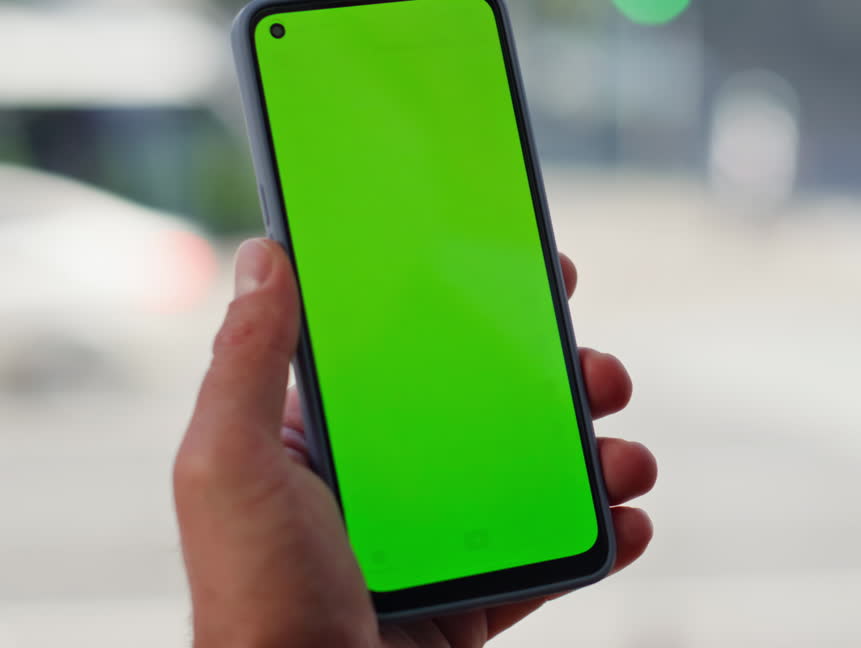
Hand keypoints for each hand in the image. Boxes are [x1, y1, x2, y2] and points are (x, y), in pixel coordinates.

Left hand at [174, 239, 656, 647]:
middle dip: (557, 381)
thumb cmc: (254, 597)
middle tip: (599, 372)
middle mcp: (384, 485)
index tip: (528, 273)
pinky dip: (599, 539)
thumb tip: (263, 256)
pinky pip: (548, 561)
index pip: (405, 353)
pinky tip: (630, 521)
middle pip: (487, 408)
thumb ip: (245, 362)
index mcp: (327, 441)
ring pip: (529, 479)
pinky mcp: (468, 605)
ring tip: (627, 458)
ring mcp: (432, 546)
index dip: (468, 308)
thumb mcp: (230, 466)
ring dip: (594, 457)